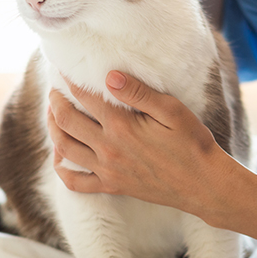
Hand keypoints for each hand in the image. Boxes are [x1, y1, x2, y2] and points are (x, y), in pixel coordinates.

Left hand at [46, 70, 230, 215]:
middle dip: (55, 102)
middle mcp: (108, 149)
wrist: (203, 184)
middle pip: (66, 121)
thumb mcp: (171, 110)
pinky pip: (75, 183)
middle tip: (54, 91)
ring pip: (64, 148)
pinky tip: (60, 157)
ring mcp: (107, 170)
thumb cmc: (192, 143)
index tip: (64, 70)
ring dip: (53, 129)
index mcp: (121, 126)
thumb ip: (139, 93)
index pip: (85, 97)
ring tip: (53, 115)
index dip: (70, 81)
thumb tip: (109, 76)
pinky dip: (61, 169)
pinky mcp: (112, 187)